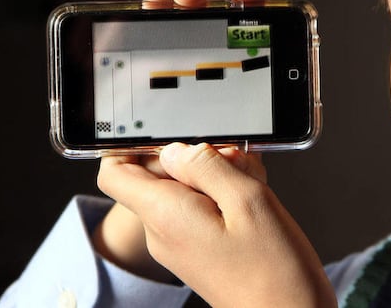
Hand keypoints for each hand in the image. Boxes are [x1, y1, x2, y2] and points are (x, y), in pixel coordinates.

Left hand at [93, 0, 333, 305]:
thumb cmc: (275, 270)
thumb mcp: (249, 202)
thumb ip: (209, 166)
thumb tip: (179, 146)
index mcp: (168, 214)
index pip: (115, 169)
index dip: (129, 140)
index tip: (163, 120)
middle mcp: (166, 228)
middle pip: (158, 170)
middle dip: (197, 152)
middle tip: (237, 156)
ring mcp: (183, 240)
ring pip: (185, 184)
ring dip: (218, 171)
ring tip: (253, 181)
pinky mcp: (202, 246)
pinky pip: (201, 204)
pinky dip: (226, 190)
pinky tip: (257, 194)